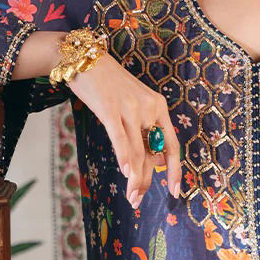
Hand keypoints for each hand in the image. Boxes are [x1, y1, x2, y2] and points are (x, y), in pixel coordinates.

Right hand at [70, 53, 181, 209]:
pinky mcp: (109, 108)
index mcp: (158, 107)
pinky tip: (126, 173)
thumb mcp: (134, 103)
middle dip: (147, 181)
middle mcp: (148, 107)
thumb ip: (144, 128)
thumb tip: (154, 160)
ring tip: (132, 197)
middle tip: (137, 201)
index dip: (175, 170)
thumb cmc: (108, 84)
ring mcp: (129, 107)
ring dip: (135, 178)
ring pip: (137, 150)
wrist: (84, 58)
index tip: (175, 191)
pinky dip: (124, 156)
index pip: (172, 145)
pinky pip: (119, 136)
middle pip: (153, 153)